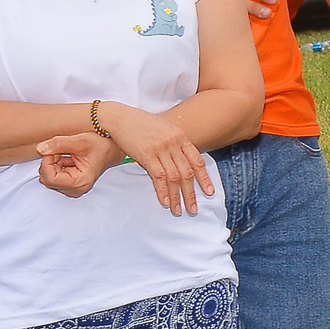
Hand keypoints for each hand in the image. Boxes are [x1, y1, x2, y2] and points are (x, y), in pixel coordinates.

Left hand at [33, 131, 117, 198]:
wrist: (112, 148)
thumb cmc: (102, 146)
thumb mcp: (80, 141)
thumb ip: (59, 144)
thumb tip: (40, 148)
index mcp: (80, 182)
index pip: (50, 179)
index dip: (47, 163)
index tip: (53, 151)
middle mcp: (76, 189)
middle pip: (47, 180)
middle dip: (49, 163)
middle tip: (60, 151)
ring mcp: (73, 188)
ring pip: (48, 178)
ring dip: (52, 164)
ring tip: (65, 154)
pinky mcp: (71, 185)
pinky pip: (53, 178)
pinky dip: (56, 166)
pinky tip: (66, 158)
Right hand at [92, 101, 214, 215]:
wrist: (120, 118)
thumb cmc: (141, 124)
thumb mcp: (164, 130)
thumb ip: (175, 144)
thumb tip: (183, 161)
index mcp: (181, 137)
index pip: (197, 161)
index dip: (204, 178)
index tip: (209, 192)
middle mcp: (174, 143)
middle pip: (188, 172)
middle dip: (191, 193)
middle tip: (193, 209)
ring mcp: (161, 148)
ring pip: (175, 177)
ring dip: (177, 196)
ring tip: (179, 210)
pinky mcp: (146, 154)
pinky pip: (159, 176)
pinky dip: (163, 191)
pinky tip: (166, 202)